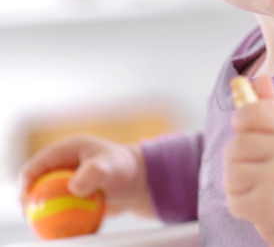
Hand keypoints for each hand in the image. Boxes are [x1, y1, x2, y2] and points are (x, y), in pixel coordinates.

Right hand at [19, 134, 154, 216]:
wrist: (140, 182)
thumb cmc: (127, 168)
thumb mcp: (111, 168)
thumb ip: (93, 174)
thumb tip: (73, 187)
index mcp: (68, 149)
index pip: (36, 165)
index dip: (25, 184)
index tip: (26, 204)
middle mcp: (64, 164)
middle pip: (36, 184)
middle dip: (30, 202)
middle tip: (32, 220)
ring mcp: (68, 179)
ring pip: (46, 199)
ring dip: (44, 213)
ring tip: (47, 229)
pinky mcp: (74, 194)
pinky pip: (60, 209)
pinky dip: (59, 219)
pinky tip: (63, 232)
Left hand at [224, 76, 273, 246]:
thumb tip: (258, 79)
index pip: (254, 112)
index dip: (242, 117)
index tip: (244, 125)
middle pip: (237, 143)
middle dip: (238, 152)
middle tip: (253, 159)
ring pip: (231, 170)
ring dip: (236, 177)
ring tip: (256, 180)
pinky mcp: (265, 208)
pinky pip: (233, 198)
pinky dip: (239, 199)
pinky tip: (256, 198)